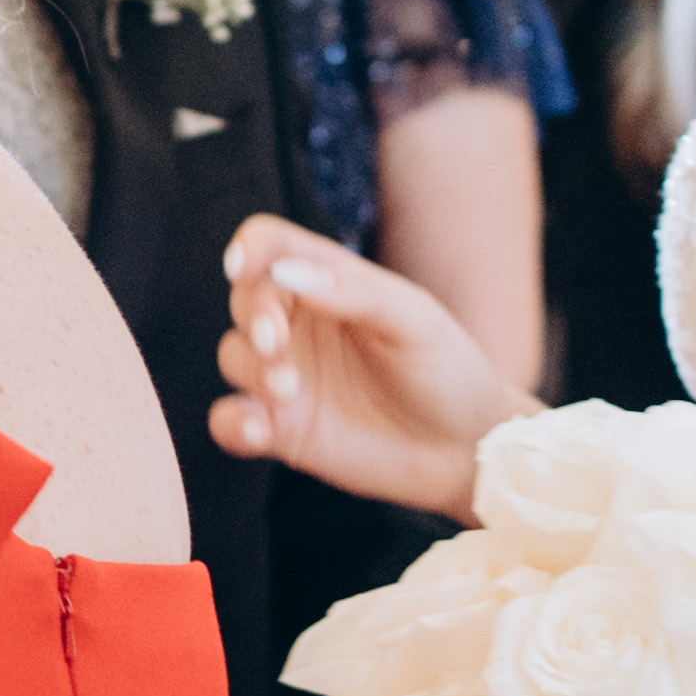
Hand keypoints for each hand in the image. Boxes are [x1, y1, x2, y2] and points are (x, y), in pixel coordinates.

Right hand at [211, 215, 525, 518]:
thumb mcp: (415, 321)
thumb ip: (356, 293)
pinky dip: (232, 423)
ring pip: (234, 356)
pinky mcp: (281, 430)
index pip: (271, 246)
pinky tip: (258, 430)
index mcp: (330, 282)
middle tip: (278, 344)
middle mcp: (300, 325)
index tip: (241, 269)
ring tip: (288, 390)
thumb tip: (287, 273)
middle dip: (253, 317)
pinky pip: (229, 420)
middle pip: (245, 298)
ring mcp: (286, 377)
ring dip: (250, 368)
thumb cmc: (448, 371)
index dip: (248, 249)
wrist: (465, 450)